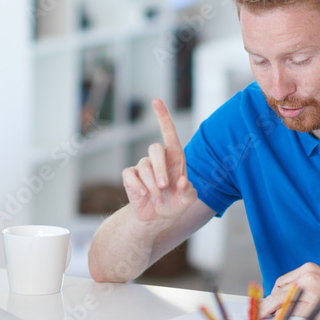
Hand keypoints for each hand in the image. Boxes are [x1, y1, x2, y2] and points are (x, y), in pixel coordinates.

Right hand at [122, 99, 196, 224]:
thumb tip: (182, 181)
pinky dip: (139, 187)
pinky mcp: (130, 177)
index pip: (169, 133)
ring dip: (153, 187)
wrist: (157, 218)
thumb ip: (189, 191)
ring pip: (144, 167)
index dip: (163, 116)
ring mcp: (142, 166)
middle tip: (165, 187)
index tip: (156, 100)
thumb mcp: (187, 200)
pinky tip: (144, 196)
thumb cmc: (175, 204)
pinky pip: (131, 176)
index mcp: (174, 158)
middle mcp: (158, 159)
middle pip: (155, 149)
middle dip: (160, 169)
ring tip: (159, 201)